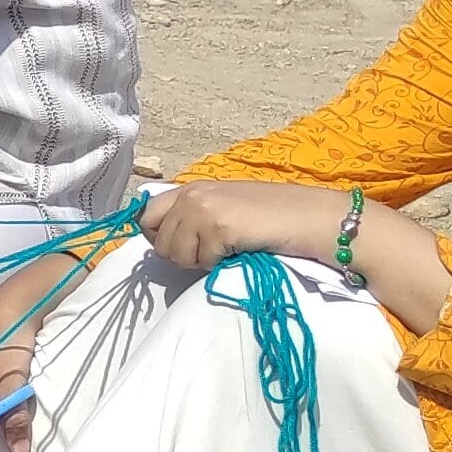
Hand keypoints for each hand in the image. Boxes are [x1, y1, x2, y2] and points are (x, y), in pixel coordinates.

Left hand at [135, 180, 344, 277]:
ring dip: (199, 260)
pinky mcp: (217, 227)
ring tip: (226, 249)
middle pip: (158, 242)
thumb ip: (192, 216)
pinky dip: (219, 263)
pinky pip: (202, 261)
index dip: (158, 236)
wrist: (305, 217)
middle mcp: (191, 195)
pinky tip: (239, 250)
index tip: (180, 246)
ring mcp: (202, 209)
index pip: (146, 215)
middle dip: (181, 255)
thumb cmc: (269, 216)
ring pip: (176, 255)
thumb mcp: (222, 207)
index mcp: (190, 188)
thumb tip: (161, 239)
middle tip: (210, 251)